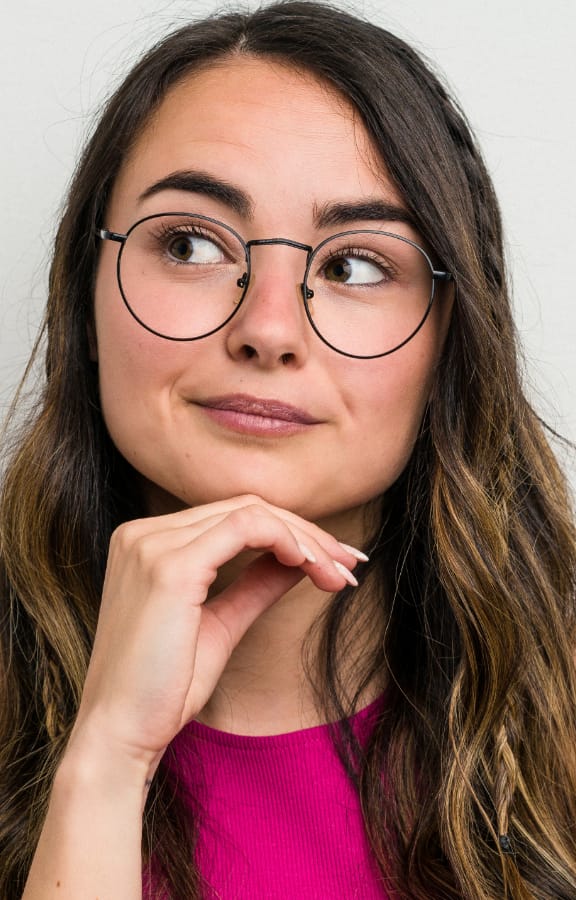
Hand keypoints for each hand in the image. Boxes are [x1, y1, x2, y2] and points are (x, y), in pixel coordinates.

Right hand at [67, 495, 360, 778]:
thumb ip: (255, 584)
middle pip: (246, 507)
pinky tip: (310, 565)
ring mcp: (151, 543)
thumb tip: (300, 558)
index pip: (233, 516)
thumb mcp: (220, 624)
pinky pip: (244, 527)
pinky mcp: (169, 565)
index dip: (291, 533)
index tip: (334, 564)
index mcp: (146, 543)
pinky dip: (286, 540)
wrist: (120, 736)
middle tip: (350, 566)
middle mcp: (142, 532)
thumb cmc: (162, 690)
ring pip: (251, 512)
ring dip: (306, 540)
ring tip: (338, 575)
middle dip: (308, 534)